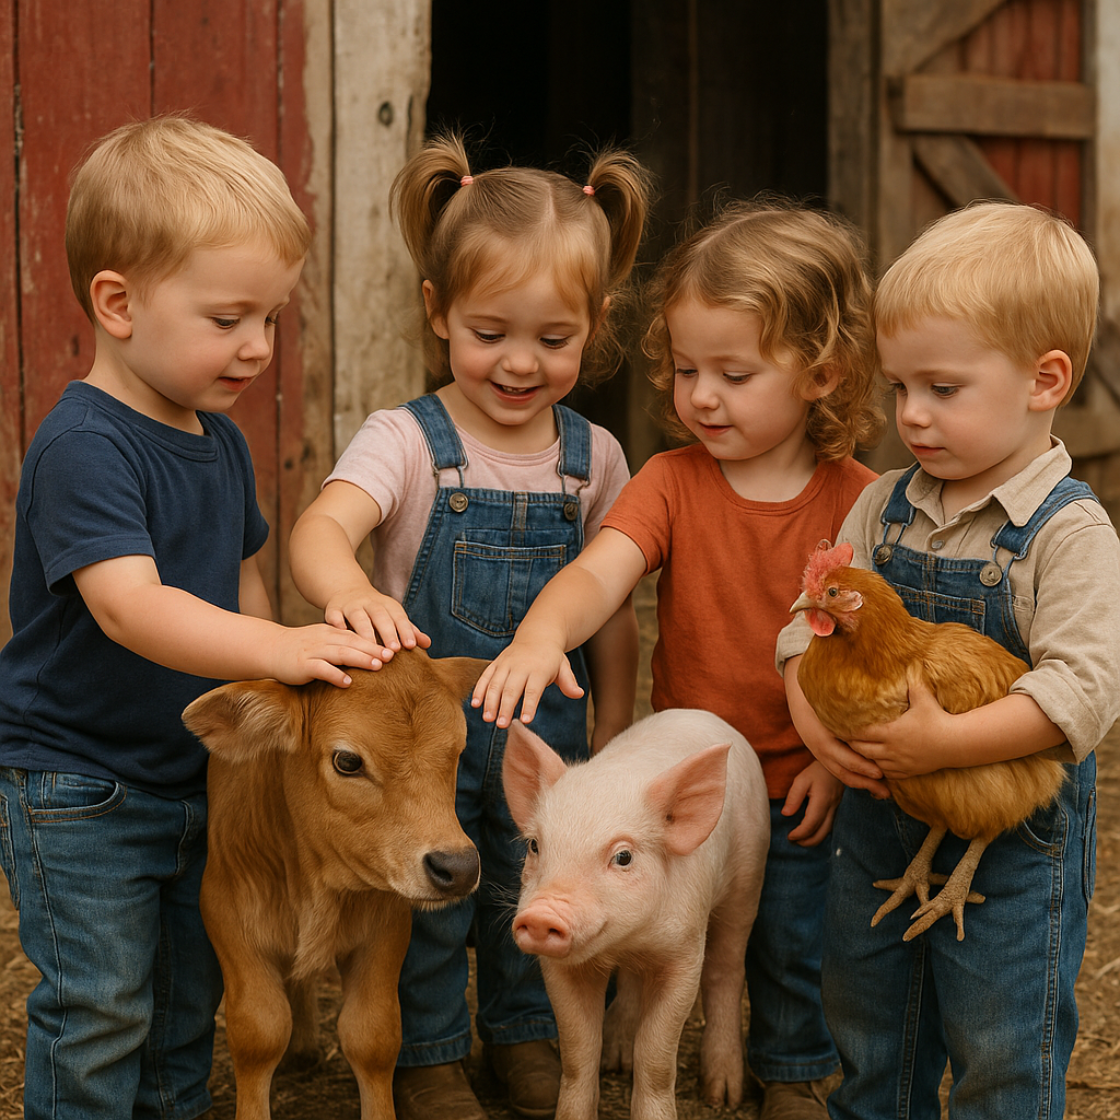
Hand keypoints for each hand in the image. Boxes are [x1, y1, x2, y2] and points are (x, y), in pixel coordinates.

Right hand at [266, 623, 396, 687]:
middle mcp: (324, 639)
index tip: (394, 649)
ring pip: (340, 653)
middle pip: (353, 643)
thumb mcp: (323, 642)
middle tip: (392, 656)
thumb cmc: (301, 649)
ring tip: (378, 667)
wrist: (270, 649)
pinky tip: (347, 682)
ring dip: (360, 659)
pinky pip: (321, 668)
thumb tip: (369, 655)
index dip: (376, 642)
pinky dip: (335, 674)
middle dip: (374, 649)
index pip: (357, 636)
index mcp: (331, 632)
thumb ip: (342, 646)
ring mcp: (313, 651)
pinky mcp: (303, 664)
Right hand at [323, 586, 430, 653]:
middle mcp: (369, 603)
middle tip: (393, 651)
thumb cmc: (375, 611)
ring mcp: (350, 605)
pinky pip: (334, 615)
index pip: (398, 617)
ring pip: (358, 616)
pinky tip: (342, 635)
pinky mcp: (333, 608)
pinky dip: (337, 623)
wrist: (347, 589)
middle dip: (387, 632)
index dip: (405, 630)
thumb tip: (428, 644)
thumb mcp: (392, 616)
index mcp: (387, 605)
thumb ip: (408, 631)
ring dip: (365, 631)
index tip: (410, 646)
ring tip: (370, 647)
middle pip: (380, 616)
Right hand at [471, 637, 583, 726]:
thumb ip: (569, 682)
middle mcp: (520, 666)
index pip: (533, 690)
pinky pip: (485, 677)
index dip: (529, 705)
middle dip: (505, 707)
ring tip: (487, 719)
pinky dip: (479, 690)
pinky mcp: (496, 664)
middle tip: (501, 725)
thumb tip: (579, 693)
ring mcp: (506, 664)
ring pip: (495, 684)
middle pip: (511, 689)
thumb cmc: (551, 658)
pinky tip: (475, 705)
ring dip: (490, 701)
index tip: (525, 720)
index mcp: (539, 669)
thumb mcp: (563, 667)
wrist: (538, 635)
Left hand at [783, 760, 843, 845]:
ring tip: (800, 839)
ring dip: (814, 839)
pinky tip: (811, 831)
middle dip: (806, 841)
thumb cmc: (817, 771)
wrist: (838, 764)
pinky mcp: (837, 809)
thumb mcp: (802, 779)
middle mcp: (831, 808)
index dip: (799, 834)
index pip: (810, 825)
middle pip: (821, 834)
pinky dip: (820, 833)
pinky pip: (830, 826)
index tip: (789, 836)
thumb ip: (794, 797)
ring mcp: (836, 809)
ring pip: (827, 832)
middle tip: (793, 841)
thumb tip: (786, 814)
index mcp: (822, 802)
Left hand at [849, 678, 952, 779]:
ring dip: (865, 757)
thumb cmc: (938, 718)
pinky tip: (878, 760)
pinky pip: (886, 773)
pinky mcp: (908, 772)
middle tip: (847, 736)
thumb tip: (909, 661)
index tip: (842, 724)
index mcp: (891, 731)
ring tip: (859, 748)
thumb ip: (912, 681)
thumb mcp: (923, 697)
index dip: (850, 729)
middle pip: (861, 750)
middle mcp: (892, 749)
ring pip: (872, 763)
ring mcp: (899, 762)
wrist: (957, 742)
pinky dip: (879, 768)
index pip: (860, 733)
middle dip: (853, 743)